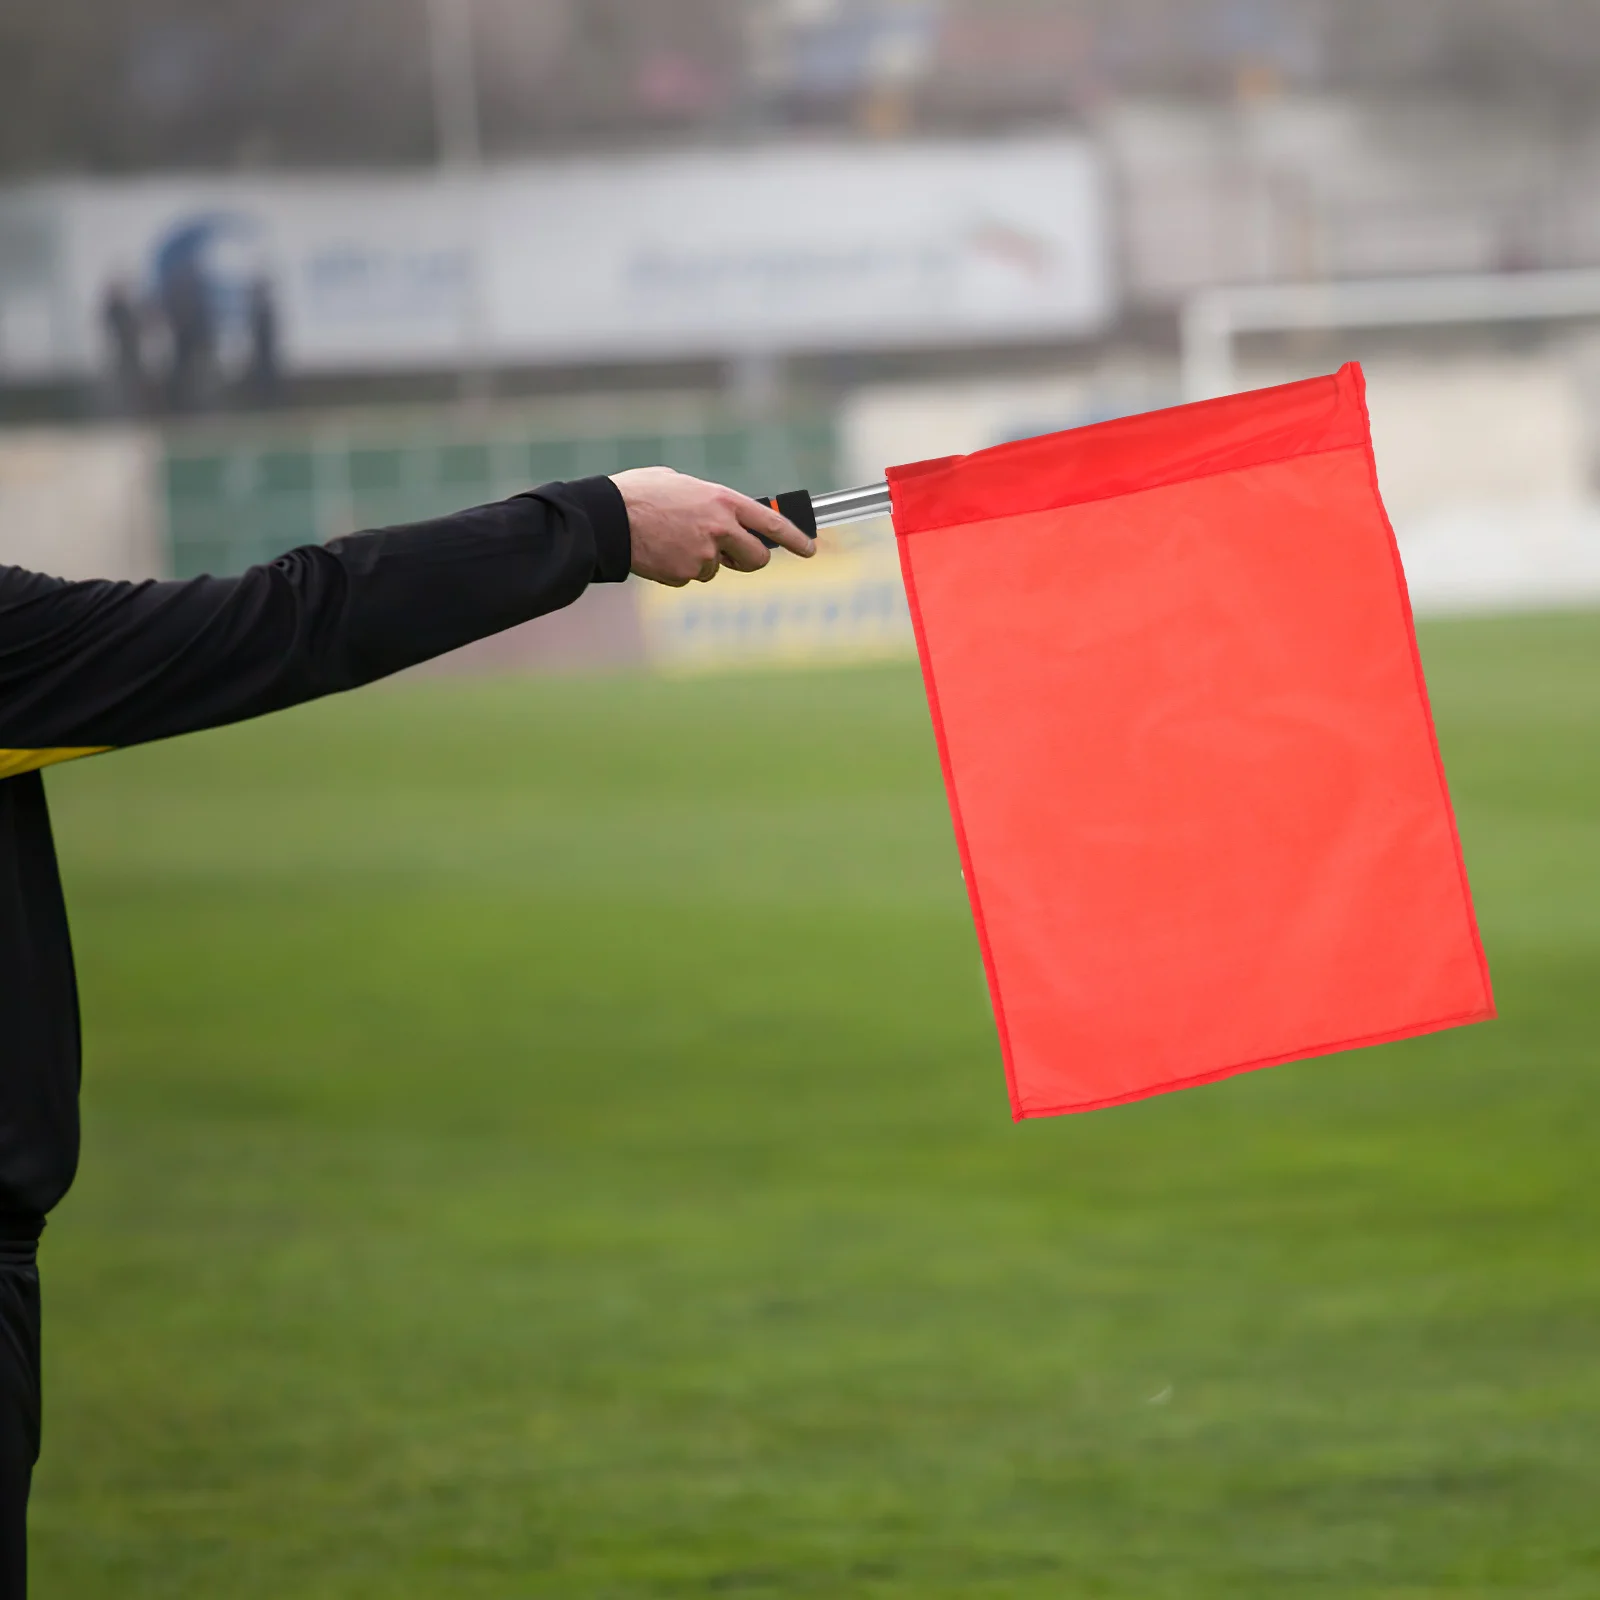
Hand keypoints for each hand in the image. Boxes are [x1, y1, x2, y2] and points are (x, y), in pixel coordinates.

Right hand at [611, 467, 815, 586]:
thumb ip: (711, 501)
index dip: (796, 538)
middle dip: (750, 560)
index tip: (809, 549)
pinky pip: (691, 577)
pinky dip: (679, 568)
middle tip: (735, 556)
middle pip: (757, 559)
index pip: (772, 524)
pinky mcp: (685, 575)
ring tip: (672, 539)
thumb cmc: (642, 494)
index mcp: (723, 501)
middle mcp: (720, 529)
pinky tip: (660, 551)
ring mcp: (704, 556)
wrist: (610, 518)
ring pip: (717, 569)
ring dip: (702, 560)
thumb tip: (724, 515)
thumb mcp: (683, 484)